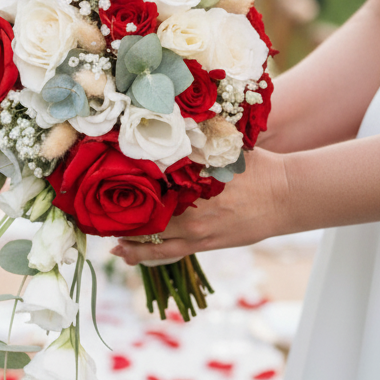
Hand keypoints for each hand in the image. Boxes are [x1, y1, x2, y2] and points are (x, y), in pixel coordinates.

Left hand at [110, 149, 292, 264]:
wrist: (286, 195)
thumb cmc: (257, 166)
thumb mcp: (225, 149)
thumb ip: (198, 143)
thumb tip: (173, 124)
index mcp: (192, 185)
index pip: (147, 189)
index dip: (121, 188)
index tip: (100, 186)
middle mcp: (191, 212)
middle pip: (144, 217)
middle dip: (118, 218)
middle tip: (93, 215)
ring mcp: (197, 232)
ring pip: (153, 241)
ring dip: (129, 241)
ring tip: (108, 240)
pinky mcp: (206, 245)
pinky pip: (169, 253)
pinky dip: (146, 255)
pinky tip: (128, 254)